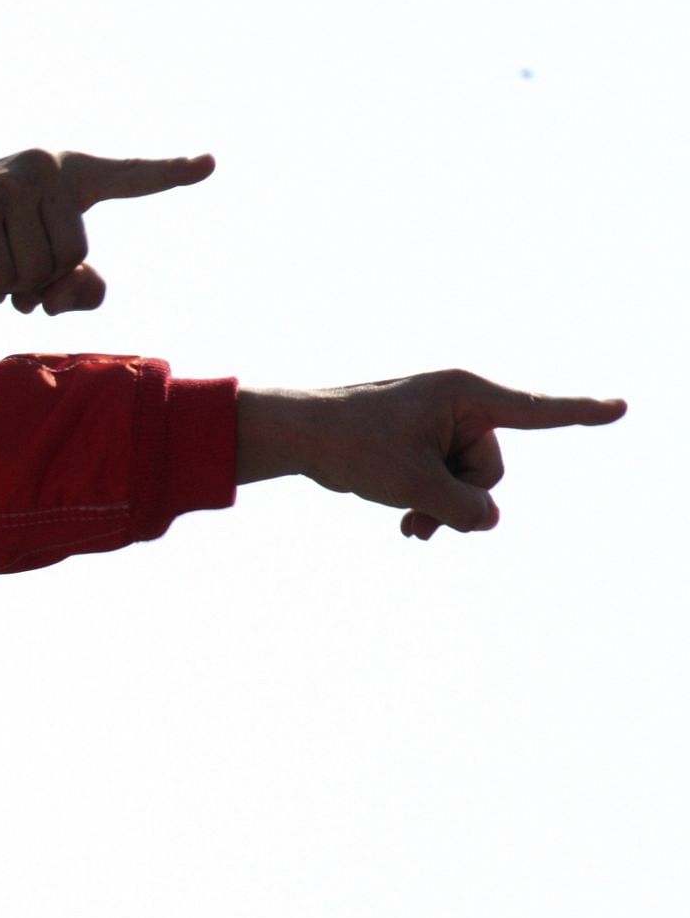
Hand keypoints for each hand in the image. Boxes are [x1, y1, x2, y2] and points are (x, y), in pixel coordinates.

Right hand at [0, 149, 215, 312]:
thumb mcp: (32, 264)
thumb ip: (72, 284)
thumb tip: (82, 293)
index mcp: (63, 173)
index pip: (124, 176)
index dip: (168, 173)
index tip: (209, 163)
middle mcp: (42, 169)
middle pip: (75, 256)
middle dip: (39, 278)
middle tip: (3, 264)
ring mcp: (11, 186)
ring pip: (39, 271)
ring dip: (8, 285)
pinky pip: (3, 278)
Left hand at [235, 371, 626, 537]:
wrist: (295, 435)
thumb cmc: (349, 444)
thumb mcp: (413, 483)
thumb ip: (465, 508)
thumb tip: (488, 520)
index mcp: (462, 394)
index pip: (534, 410)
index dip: (582, 412)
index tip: (622, 407)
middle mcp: (457, 405)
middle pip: (490, 469)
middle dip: (458, 495)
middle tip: (413, 503)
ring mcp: (439, 426)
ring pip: (467, 485)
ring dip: (439, 506)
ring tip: (403, 519)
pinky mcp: (422, 445)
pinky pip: (446, 485)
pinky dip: (429, 504)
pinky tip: (405, 523)